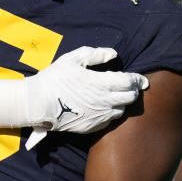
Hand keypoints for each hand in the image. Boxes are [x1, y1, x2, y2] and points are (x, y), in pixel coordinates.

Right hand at [0, 46, 148, 135]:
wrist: (38, 104)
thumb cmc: (54, 78)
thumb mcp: (72, 59)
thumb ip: (95, 54)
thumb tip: (112, 54)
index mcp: (100, 83)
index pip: (129, 82)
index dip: (139, 80)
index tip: (143, 79)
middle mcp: (103, 102)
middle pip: (130, 98)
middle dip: (133, 91)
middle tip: (131, 87)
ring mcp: (98, 116)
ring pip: (122, 111)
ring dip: (122, 103)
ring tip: (116, 96)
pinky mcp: (91, 127)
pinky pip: (110, 121)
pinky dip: (111, 113)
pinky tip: (104, 107)